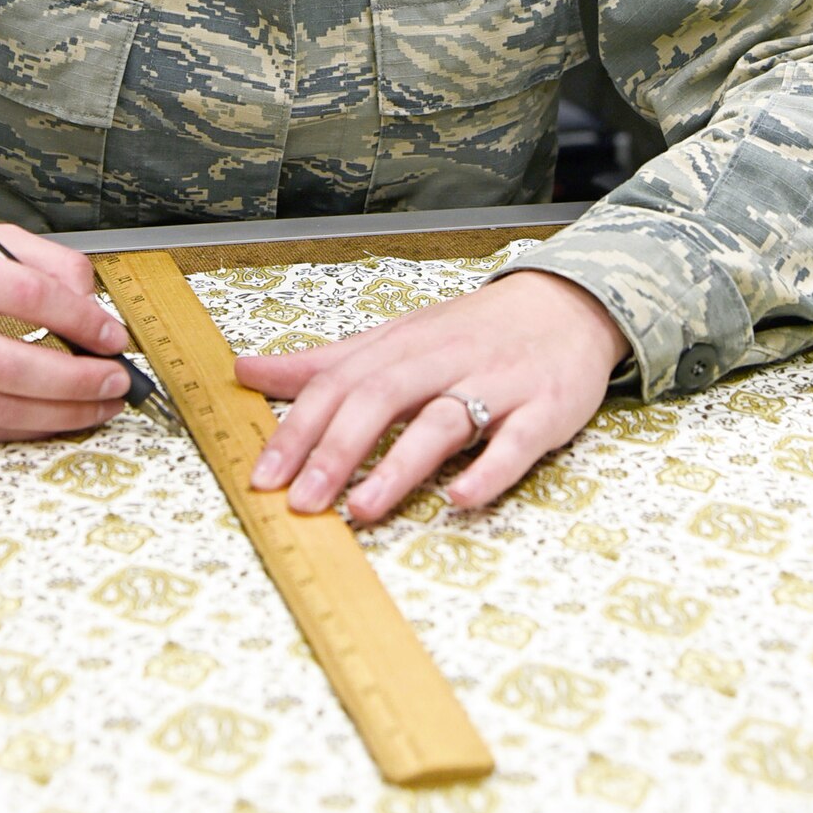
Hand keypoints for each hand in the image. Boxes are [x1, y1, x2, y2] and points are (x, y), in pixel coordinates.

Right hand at [0, 222, 131, 439]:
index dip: (80, 320)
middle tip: (116, 379)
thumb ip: (42, 261)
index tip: (112, 334)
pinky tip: (57, 415)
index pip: (26, 295)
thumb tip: (92, 305)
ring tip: (100, 403)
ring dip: (62, 413)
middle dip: (78, 382)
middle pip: (13, 367)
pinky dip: (28, 426)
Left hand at [235, 269, 630, 523]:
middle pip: (382, 398)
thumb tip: (246, 370)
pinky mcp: (544, 410)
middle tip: (302, 502)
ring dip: (400, 466)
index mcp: (401, 346)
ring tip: (362, 509)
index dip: (298, 428)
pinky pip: (516, 442)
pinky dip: (488, 471)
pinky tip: (460, 498)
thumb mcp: (394, 339)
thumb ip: (324, 363)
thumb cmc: (471, 331)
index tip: (264, 474)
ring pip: (443, 420)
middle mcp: (443, 361)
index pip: (339, 383)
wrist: (567, 304)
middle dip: (337, 451)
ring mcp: (496, 385)